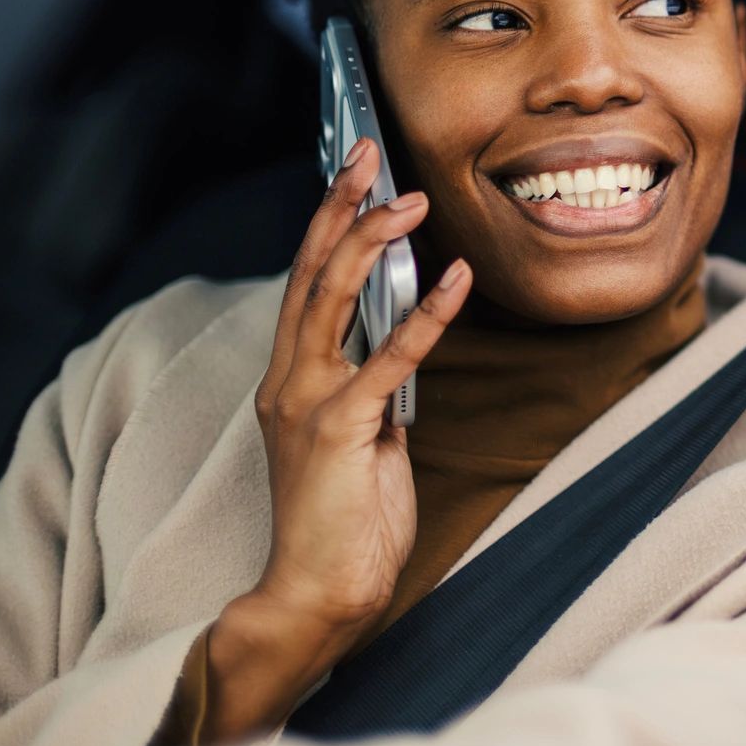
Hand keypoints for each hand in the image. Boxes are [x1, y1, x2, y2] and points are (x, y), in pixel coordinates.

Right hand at [199, 137, 471, 740]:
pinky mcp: (338, 428)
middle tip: (369, 153)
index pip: (307, 282)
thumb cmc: (347, 520)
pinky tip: (456, 282)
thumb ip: (377, 388)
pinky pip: (388, 359)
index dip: (328, 223)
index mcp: (292, 378)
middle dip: (339, 207)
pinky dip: (424, 316)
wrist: (320, 592)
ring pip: (333, 299)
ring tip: (411, 201)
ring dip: (371, 242)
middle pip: (310, 272)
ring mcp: (307, 401)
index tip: (354, 173)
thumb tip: (407, 349)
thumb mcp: (367, 436)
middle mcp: (289, 380)